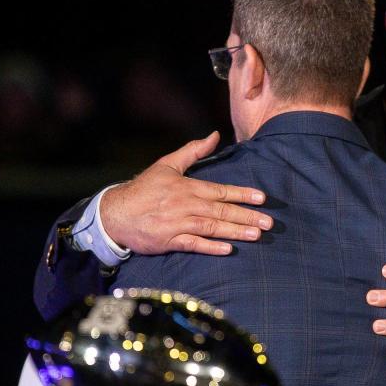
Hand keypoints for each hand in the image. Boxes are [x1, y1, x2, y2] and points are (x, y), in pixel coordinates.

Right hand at [101, 132, 272, 255]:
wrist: (116, 213)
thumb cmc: (144, 188)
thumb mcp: (167, 165)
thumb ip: (193, 151)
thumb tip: (214, 135)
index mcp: (187, 187)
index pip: (221, 191)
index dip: (242, 194)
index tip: (262, 198)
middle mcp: (186, 205)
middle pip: (222, 211)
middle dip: (247, 217)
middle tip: (269, 223)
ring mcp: (178, 224)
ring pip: (212, 228)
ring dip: (235, 232)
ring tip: (256, 235)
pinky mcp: (170, 241)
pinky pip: (193, 245)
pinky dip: (211, 247)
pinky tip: (227, 249)